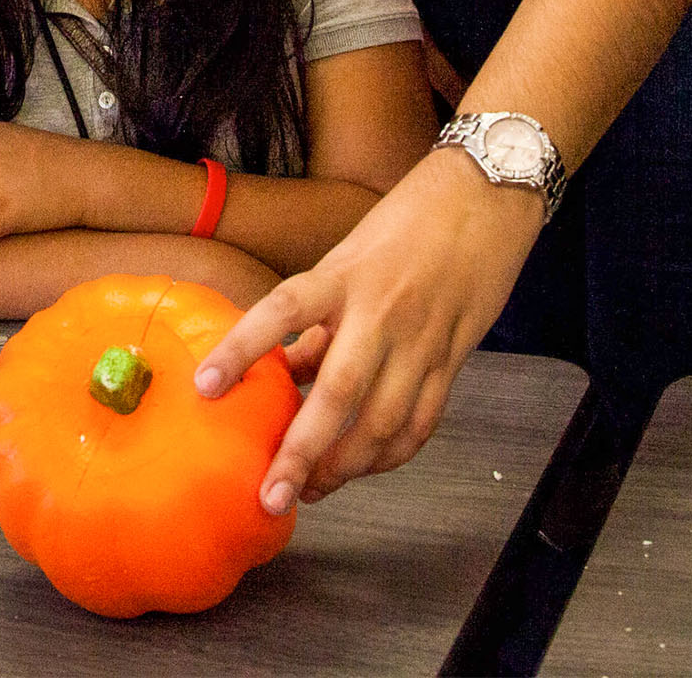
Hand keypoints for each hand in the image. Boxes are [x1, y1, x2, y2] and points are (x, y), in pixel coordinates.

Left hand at [193, 148, 542, 511]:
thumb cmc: (408, 220)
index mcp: (344, 274)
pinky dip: (392, 454)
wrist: (486, 196)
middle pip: (339, 393)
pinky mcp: (455, 357)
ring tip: (313, 489)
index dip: (241, 348)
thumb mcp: (349, 255)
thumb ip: (320, 317)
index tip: (205, 386)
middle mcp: (381, 310)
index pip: (284, 309)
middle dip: (302, 453)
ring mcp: (422, 339)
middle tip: (272, 494)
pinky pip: (422, 422)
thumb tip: (287, 373)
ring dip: (347, 466)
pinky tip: (367, 466)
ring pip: (384, 422)